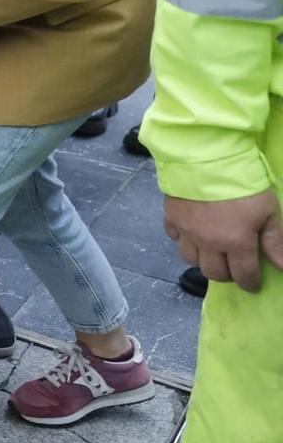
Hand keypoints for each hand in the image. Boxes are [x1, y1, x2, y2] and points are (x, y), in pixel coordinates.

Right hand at [165, 190, 282, 291]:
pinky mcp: (171, 217)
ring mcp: (186, 231)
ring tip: (212, 250)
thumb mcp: (269, 211)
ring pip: (190, 259)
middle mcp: (208, 243)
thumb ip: (275, 241)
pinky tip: (192, 232)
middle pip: (214, 273)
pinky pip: (174, 237)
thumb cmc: (244, 184)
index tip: (253, 283)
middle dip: (226, 274)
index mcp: (236, 243)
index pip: (243, 275)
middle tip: (234, 266)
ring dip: (203, 259)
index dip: (250, 283)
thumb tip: (282, 267)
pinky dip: (184, 239)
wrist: (207, 159)